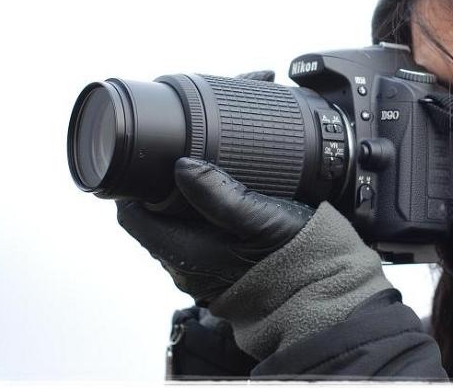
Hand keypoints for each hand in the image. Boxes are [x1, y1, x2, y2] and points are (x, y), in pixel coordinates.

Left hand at [117, 157, 313, 305]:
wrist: (320, 290)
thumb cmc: (295, 256)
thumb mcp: (260, 217)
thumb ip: (220, 193)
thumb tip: (182, 165)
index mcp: (187, 254)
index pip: (133, 218)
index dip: (132, 188)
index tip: (146, 162)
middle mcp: (185, 269)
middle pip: (150, 223)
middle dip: (157, 194)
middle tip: (179, 162)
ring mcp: (199, 276)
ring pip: (171, 233)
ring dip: (179, 208)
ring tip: (204, 182)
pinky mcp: (215, 277)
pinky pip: (192, 244)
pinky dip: (197, 222)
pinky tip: (221, 208)